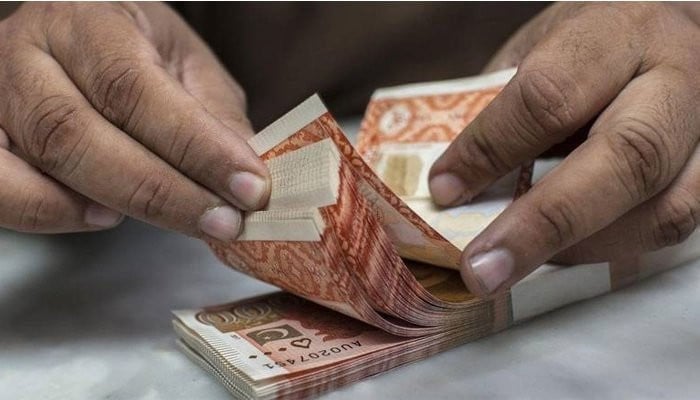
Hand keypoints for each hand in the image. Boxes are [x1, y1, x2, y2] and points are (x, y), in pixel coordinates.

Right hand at [0, 2, 268, 239]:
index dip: (195, 146)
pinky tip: (101, 216)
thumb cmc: (138, 52)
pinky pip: (1, 189)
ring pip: (40, 158)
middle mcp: (31, 49)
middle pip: (79, 130)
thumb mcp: (188, 66)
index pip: (136, 87)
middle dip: (162, 190)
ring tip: (175, 219)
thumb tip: (247, 181)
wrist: (78, 38)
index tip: (249, 187)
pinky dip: (50, 213)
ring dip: (113, 202)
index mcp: (91, 20)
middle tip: (221, 221)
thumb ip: (214, 117)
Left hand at [428, 3, 699, 295]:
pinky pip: (670, 228)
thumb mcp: (538, 51)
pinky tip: (561, 250)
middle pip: (628, 157)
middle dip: (544, 223)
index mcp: (617, 30)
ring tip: (514, 265)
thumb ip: (503, 110)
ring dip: (577, 248)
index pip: (551, 94)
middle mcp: (677, 77)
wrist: (667, 37)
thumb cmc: (590, 47)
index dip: (492, 148)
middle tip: (481, 268)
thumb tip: (455, 186)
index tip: (445, 189)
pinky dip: (607, 249)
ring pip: (663, 209)